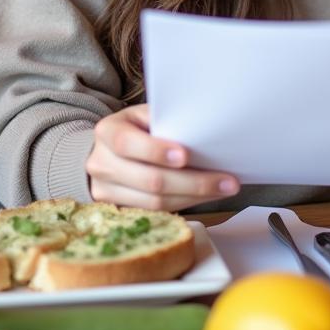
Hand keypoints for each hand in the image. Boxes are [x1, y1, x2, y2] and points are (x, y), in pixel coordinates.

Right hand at [85, 104, 239, 210]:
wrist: (105, 153)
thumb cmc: (135, 129)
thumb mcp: (143, 116)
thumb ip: (165, 120)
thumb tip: (204, 129)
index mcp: (107, 132)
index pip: (127, 143)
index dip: (156, 151)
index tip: (186, 156)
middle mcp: (101, 164)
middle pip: (149, 180)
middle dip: (193, 182)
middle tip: (227, 181)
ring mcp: (106, 192)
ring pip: (156, 202)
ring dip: (195, 197)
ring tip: (224, 190)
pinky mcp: (118, 212)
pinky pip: (156, 213)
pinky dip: (185, 204)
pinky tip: (206, 196)